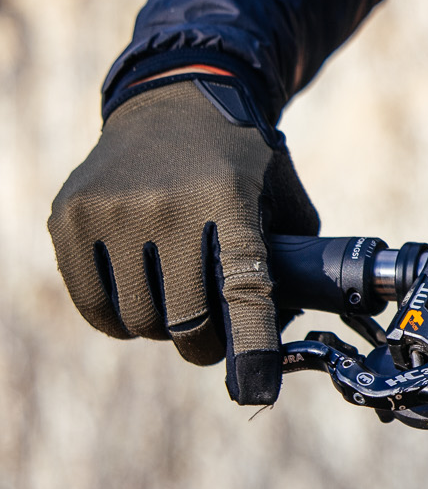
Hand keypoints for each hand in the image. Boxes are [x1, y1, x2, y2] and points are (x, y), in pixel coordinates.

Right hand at [48, 76, 319, 404]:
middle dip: (206, 345)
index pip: (242, 290)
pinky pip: (94, 303)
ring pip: (139, 319)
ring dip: (162, 329)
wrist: (172, 99)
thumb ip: (297, 256)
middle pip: (186, 320)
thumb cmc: (239, 160)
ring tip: (176, 304)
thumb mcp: (283, 192)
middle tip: (213, 340)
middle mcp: (165, 205)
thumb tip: (293, 326)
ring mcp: (110, 211)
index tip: (256, 389)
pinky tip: (137, 297)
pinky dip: (118, 318)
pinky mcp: (69, 218)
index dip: (251, 347)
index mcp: (228, 200)